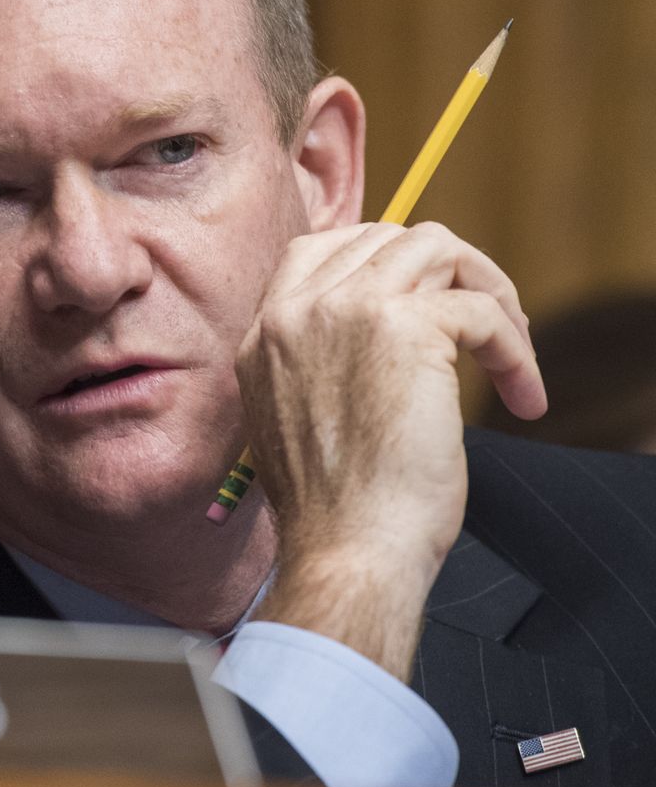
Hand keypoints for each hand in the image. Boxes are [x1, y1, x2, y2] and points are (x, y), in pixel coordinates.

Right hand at [238, 222, 544, 679]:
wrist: (346, 548)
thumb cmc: (333, 507)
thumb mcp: (292, 417)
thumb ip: (317, 361)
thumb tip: (389, 330)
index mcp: (264, 332)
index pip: (318, 246)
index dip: (382, 258)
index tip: (427, 297)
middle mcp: (296, 310)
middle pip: (387, 237)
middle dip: (448, 273)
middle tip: (486, 330)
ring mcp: (346, 310)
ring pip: (438, 250)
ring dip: (490, 294)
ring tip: (511, 353)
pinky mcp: (406, 328)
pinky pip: (483, 309)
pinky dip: (516, 351)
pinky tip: (522, 396)